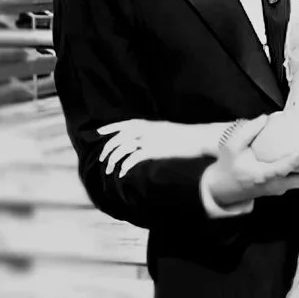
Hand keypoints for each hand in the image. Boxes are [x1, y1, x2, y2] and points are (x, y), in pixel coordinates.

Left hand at [98, 118, 259, 176]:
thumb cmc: (188, 137)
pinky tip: (122, 173)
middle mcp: (146, 130)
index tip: (99, 132)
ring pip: (123, 149)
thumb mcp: (169, 131)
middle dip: (108, 149)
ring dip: (113, 160)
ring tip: (110, 170)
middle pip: (120, 138)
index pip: (125, 123)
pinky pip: (133, 159)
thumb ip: (156, 133)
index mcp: (149, 124)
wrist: (199, 139)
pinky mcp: (152, 151)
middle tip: (103, 160)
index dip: (110, 127)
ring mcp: (148, 140)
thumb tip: (149, 140)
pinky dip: (125, 167)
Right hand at [206, 122, 298, 205]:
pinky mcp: (280, 189)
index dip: (294, 162)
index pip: (281, 170)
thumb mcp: (231, 145)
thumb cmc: (229, 164)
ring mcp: (278, 190)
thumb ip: (248, 131)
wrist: (223, 187)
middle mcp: (273, 185)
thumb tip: (267, 118)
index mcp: (261, 174)